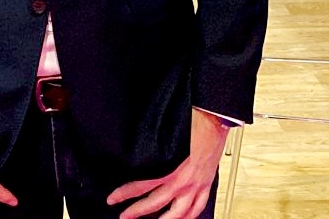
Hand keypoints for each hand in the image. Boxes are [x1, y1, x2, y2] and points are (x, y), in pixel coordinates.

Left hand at [107, 109, 227, 218]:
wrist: (214, 120)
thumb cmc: (192, 122)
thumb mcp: (165, 134)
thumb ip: (151, 147)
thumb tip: (135, 150)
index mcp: (170, 169)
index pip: (141, 186)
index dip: (124, 194)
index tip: (113, 198)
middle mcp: (182, 181)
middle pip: (155, 203)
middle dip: (137, 211)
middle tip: (125, 216)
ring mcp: (195, 186)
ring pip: (179, 213)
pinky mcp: (206, 184)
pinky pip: (198, 207)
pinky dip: (190, 216)